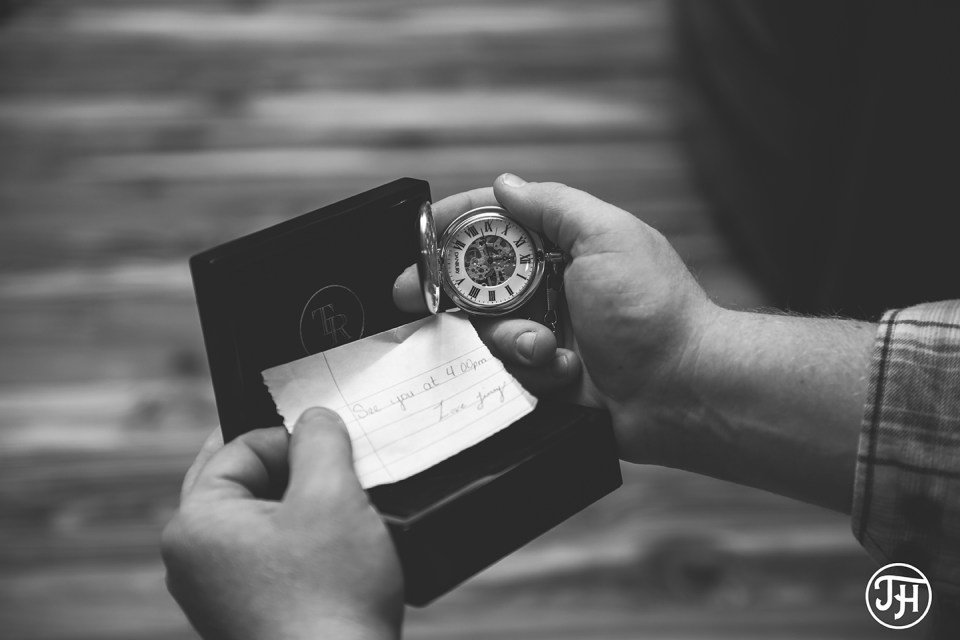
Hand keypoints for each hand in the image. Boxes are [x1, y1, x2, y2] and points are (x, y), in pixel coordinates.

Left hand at [161, 409, 403, 639]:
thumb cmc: (330, 596)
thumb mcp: (332, 495)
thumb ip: (320, 439)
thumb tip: (313, 420)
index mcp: (196, 523)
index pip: (238, 447)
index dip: (290, 436)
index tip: (331, 442)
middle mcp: (193, 559)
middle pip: (240, 483)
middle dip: (289, 468)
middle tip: (335, 465)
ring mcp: (216, 592)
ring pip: (257, 519)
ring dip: (299, 504)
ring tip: (343, 509)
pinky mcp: (245, 614)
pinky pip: (267, 556)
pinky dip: (300, 541)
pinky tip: (336, 548)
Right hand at [394, 174, 717, 463]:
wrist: (683, 390)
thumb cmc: (654, 310)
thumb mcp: (608, 239)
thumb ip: (553, 207)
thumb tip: (504, 184)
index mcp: (562, 249)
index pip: (494, 227)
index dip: (453, 227)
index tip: (419, 236)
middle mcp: (549, 288)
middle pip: (476, 283)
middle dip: (455, 294)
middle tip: (418, 299)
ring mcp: (546, 334)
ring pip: (487, 333)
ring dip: (510, 340)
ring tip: (549, 348)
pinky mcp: (546, 377)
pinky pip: (508, 373)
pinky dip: (532, 372)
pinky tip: (567, 372)